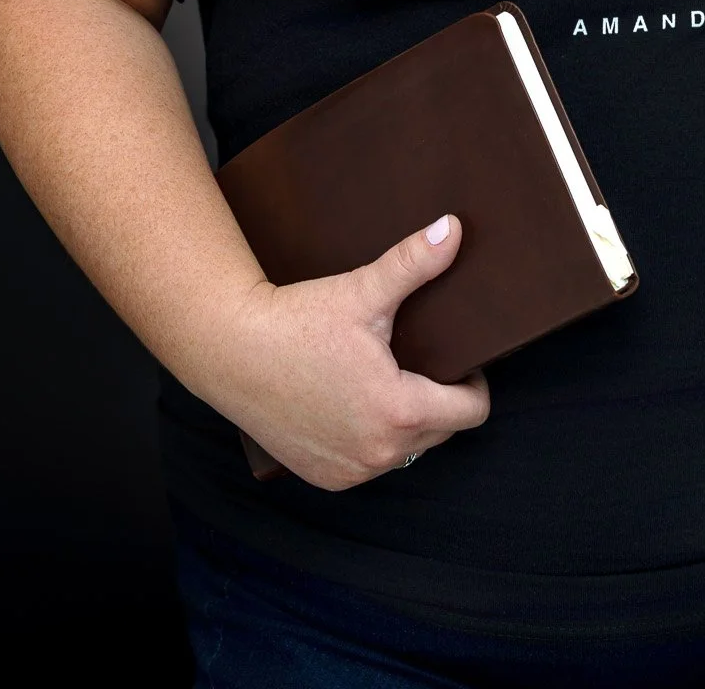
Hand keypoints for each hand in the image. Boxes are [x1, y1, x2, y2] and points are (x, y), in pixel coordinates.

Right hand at [211, 213, 490, 489]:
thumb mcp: (362, 291)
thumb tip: (453, 228)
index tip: (460, 360)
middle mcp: (379, 453)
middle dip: (440, 399)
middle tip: (421, 361)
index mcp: (399, 411)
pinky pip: (370, 463)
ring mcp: (351, 472)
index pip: (471, 413)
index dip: (473, 383)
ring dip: (407, 422)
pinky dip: (372, 439)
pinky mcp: (326, 478)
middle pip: (442, 432)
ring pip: (407, 450)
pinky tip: (357, 405)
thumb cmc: (298, 321)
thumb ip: (414, 262)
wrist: (231, 350)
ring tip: (390, 380)